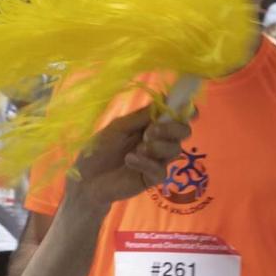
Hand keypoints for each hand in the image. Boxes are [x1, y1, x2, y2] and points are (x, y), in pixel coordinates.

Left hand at [69, 107, 191, 205]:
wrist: (86, 178)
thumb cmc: (99, 149)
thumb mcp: (118, 127)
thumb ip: (141, 116)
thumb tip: (164, 97)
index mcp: (151, 125)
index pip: (176, 116)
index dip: (186, 111)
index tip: (188, 110)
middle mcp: (159, 141)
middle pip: (183, 132)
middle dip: (172, 128)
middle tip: (151, 131)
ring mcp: (157, 160)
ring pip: (175, 150)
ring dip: (159, 145)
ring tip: (139, 147)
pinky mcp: (152, 178)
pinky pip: (161, 170)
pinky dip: (146, 163)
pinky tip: (130, 160)